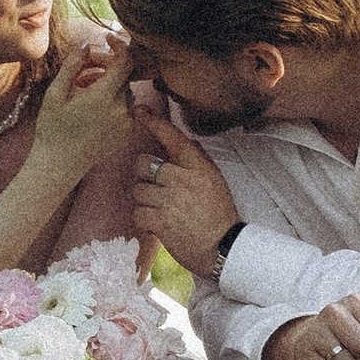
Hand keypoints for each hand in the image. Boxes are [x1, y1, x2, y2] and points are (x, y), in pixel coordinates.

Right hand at [27, 31, 136, 180]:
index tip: (107, 39)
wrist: (58, 165)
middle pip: (123, 76)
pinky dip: (113, 102)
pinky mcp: (126, 134)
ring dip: (108, 85)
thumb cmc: (52, 129)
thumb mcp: (56, 94)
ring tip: (83, 89)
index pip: (125, 62)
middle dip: (106, 67)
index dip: (119, 46)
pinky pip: (126, 108)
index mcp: (104, 97)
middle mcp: (120, 110)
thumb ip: (73, 66)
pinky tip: (92, 107)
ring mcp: (126, 124)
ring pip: (124, 91)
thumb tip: (87, 45)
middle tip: (83, 70)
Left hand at [128, 96, 240, 274]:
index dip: (154, 122)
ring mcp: (169, 200)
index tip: (139, 111)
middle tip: (153, 185)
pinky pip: (137, 212)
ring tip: (159, 209)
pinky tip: (156, 223)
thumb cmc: (219, 215)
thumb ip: (197, 161)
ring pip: (138, 189)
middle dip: (143, 173)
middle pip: (143, 163)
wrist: (222, 248)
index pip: (173, 138)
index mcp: (198, 167)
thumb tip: (182, 142)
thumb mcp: (215, 181)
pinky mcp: (159, 221)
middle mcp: (182, 179)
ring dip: (144, 199)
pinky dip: (143, 218)